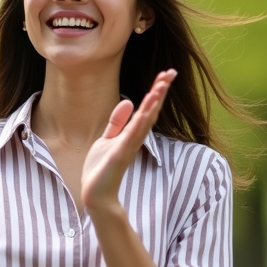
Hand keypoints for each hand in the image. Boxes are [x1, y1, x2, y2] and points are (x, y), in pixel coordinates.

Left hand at [81, 69, 177, 212]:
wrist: (95, 193)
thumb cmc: (101, 168)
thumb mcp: (107, 138)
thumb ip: (117, 122)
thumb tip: (129, 101)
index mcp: (131, 133)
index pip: (147, 108)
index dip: (156, 91)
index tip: (165, 74)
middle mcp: (134, 138)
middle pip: (151, 111)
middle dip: (160, 91)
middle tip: (171, 72)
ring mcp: (128, 146)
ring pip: (145, 121)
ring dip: (153, 103)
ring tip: (161, 85)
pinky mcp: (120, 155)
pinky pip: (131, 136)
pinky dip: (138, 123)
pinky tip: (144, 110)